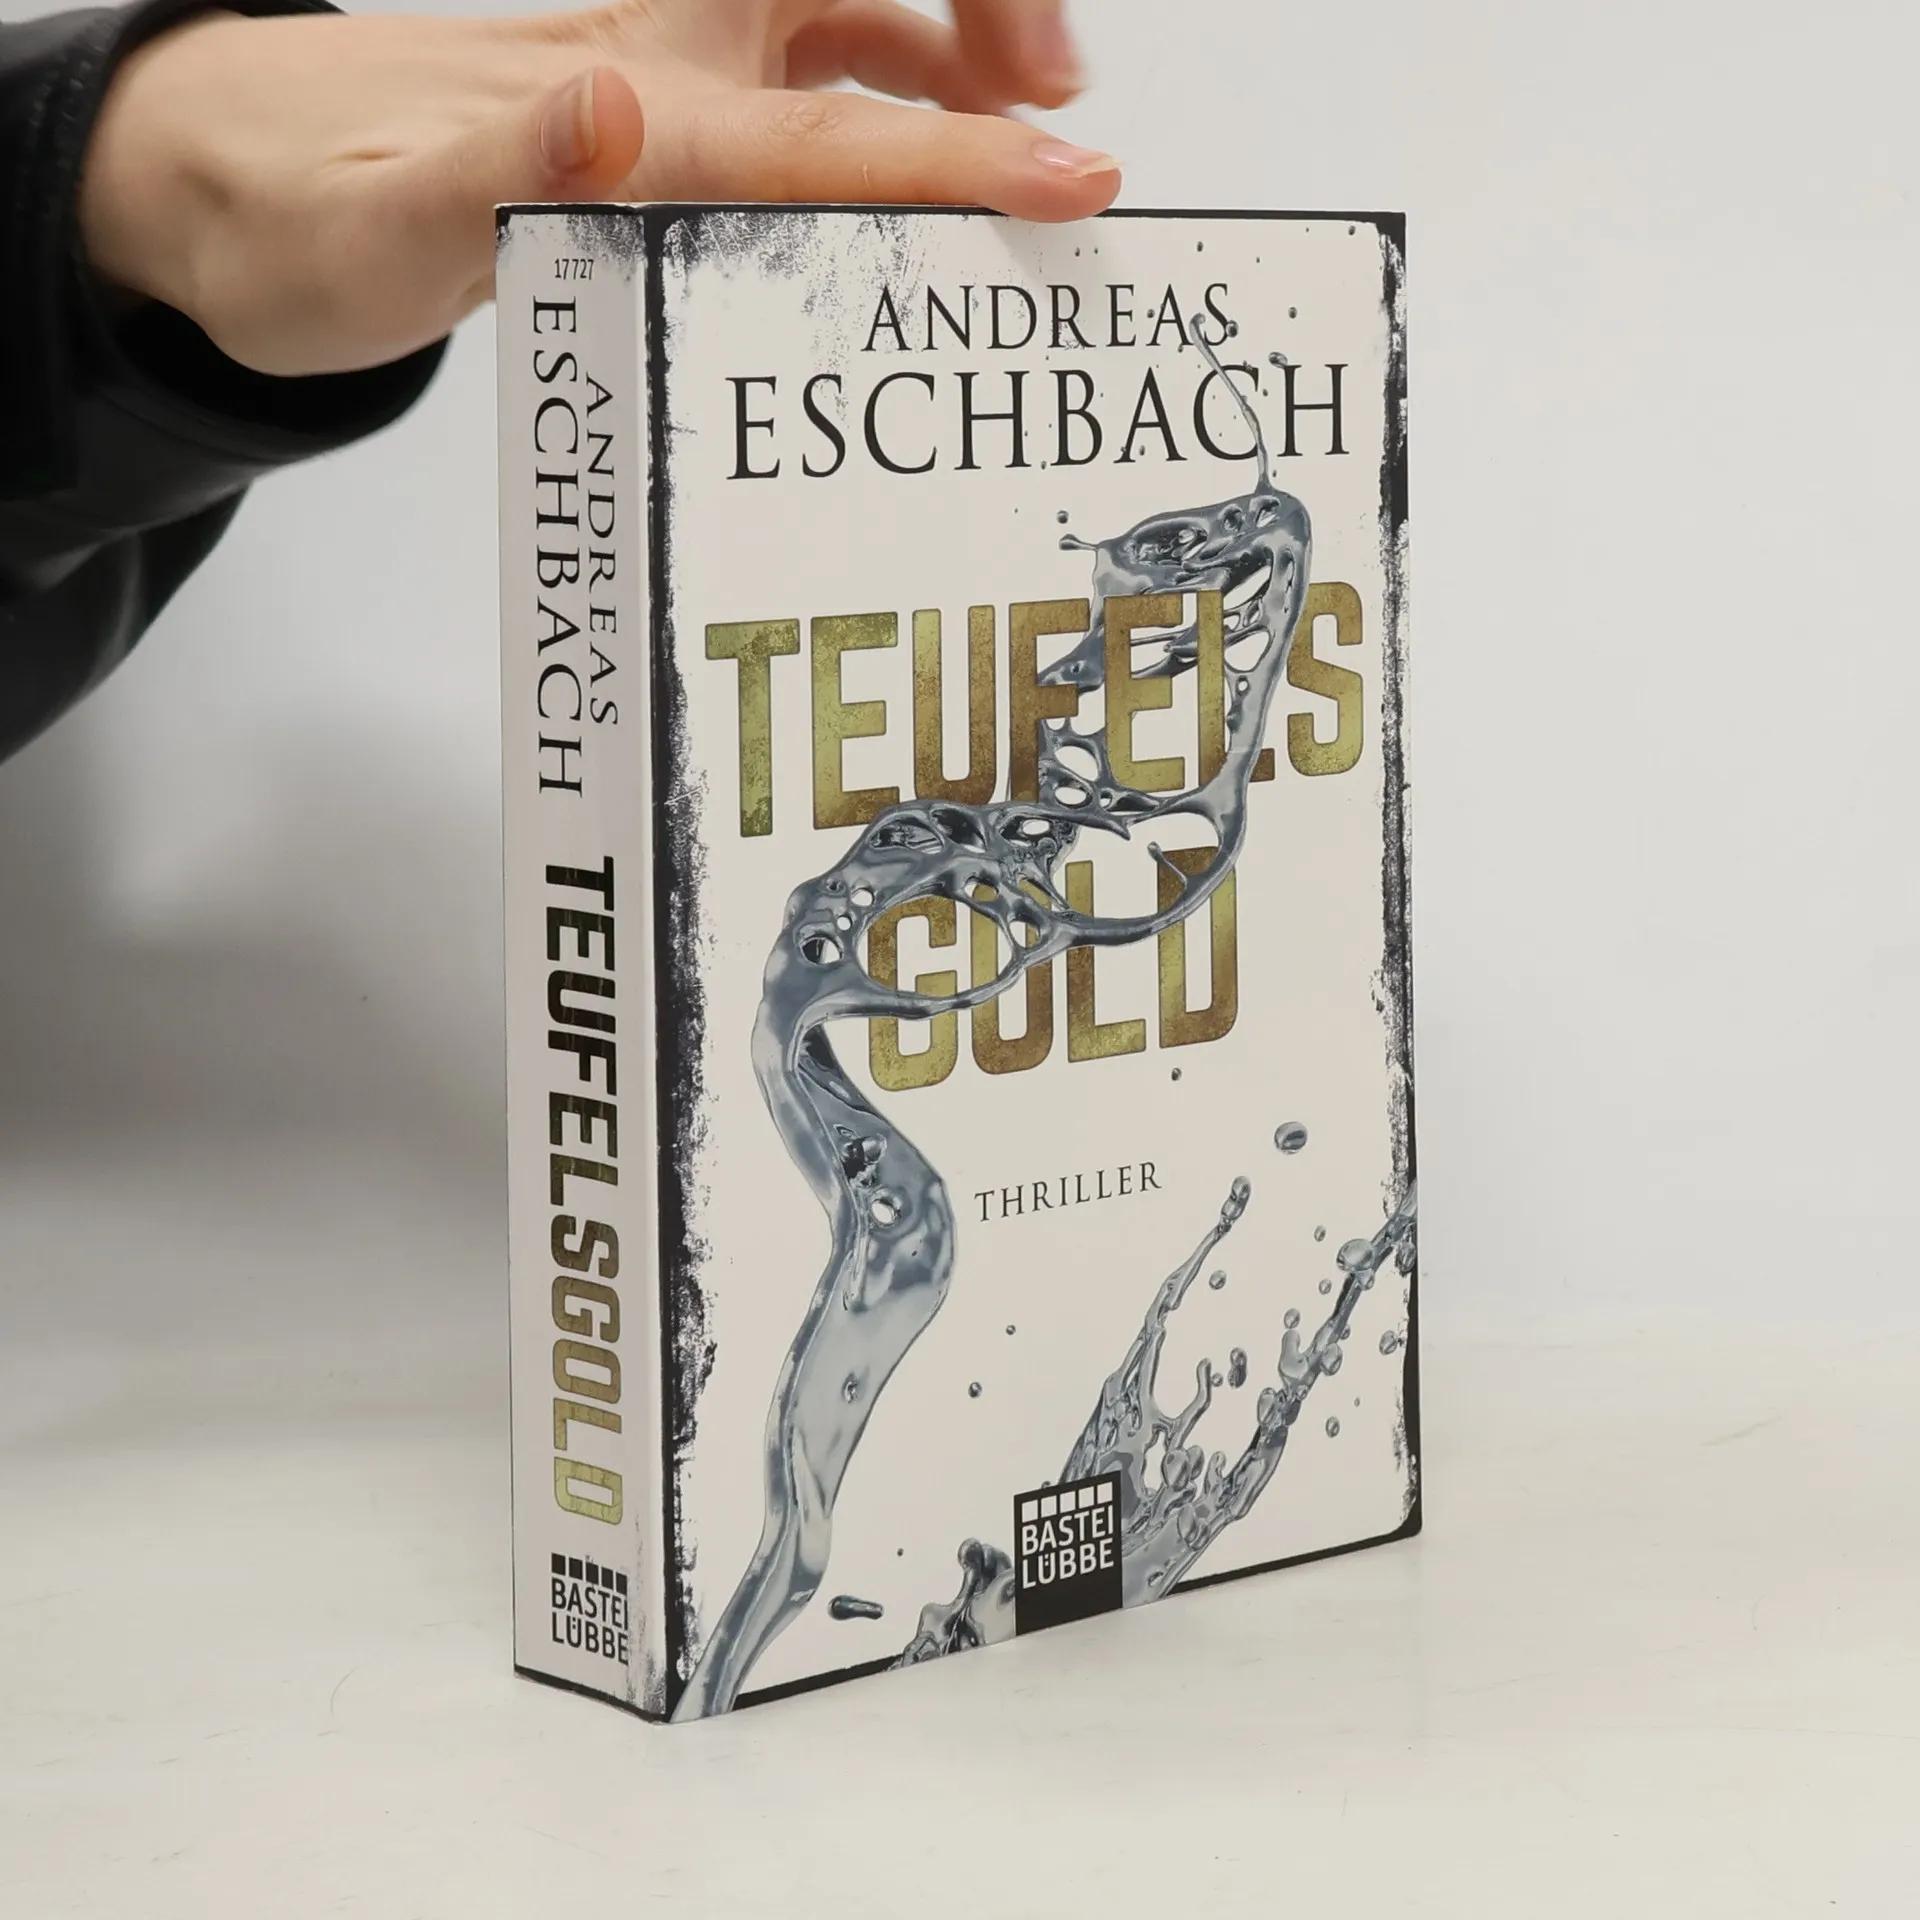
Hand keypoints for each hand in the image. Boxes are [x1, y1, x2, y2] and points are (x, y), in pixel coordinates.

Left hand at [78, 0, 1119, 379]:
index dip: (953, 143)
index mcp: (627, 111)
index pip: (822, 121)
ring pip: (838, 31)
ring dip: (946, 60)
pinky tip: (915, 149)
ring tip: (1030, 122)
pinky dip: (883, 97)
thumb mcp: (376, 226)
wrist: (226, 184)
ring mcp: (657, 85)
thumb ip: (496, 172)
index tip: (1060, 173)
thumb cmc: (300, 218)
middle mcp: (658, 73)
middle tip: (1062, 105)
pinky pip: (797, 82)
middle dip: (978, 23)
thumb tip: (613, 110)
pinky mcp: (647, 114)